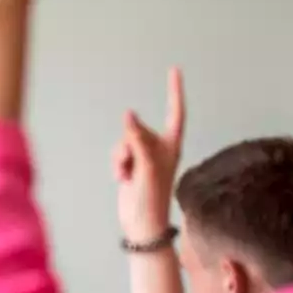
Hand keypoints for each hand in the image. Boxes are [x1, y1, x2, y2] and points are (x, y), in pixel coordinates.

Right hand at [113, 67, 184, 240]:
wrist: (141, 223)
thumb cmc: (151, 196)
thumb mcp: (146, 163)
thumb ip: (137, 136)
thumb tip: (128, 113)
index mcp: (172, 145)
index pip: (175, 111)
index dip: (174, 91)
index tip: (174, 70)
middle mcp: (159, 148)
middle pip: (138, 129)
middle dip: (129, 143)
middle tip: (134, 165)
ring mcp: (144, 157)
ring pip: (124, 141)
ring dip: (121, 157)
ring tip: (128, 175)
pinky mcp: (131, 166)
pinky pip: (117, 154)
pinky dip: (117, 165)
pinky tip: (122, 179)